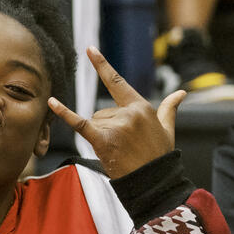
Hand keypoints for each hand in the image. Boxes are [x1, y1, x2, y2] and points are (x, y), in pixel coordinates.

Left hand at [47, 47, 184, 178]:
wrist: (154, 183)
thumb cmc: (159, 157)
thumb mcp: (167, 130)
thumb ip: (168, 109)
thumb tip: (181, 93)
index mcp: (142, 107)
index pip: (117, 82)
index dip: (102, 65)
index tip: (90, 50)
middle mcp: (128, 113)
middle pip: (102, 111)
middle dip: (107, 127)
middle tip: (123, 145)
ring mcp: (116, 126)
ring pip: (94, 121)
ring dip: (100, 135)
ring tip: (118, 150)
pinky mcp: (102, 139)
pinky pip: (79, 123)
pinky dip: (64, 113)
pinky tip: (52, 102)